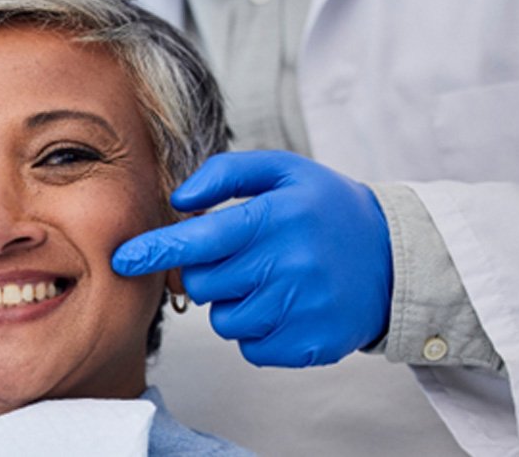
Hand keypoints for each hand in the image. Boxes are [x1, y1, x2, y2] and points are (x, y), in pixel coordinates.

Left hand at [112, 151, 392, 366]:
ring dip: (234, 303)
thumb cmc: (325, 210)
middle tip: (243, 256)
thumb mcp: (282, 171)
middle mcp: (288, 265)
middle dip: (208, 272)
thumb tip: (179, 200)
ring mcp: (300, 309)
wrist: (396, 258)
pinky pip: (250, 348)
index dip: (155, 250)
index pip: (199, 239)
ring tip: (270, 279)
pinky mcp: (309, 345)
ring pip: (223, 319)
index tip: (122, 259)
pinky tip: (285, 306)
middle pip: (203, 283)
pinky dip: (257, 331)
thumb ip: (225, 173)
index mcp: (276, 218)